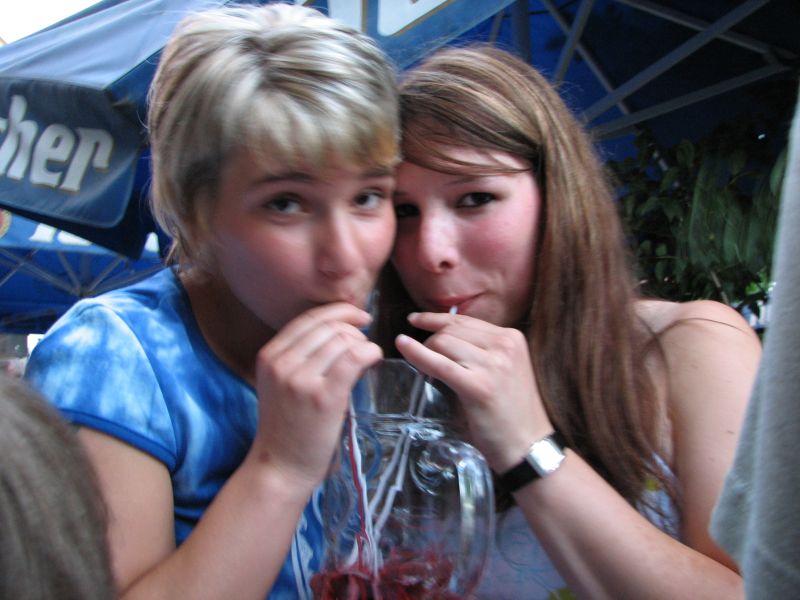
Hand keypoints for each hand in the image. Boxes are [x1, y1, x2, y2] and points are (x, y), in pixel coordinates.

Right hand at [250, 303, 382, 489]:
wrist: (280, 467)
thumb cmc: (287, 427)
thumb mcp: (281, 384)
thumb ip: (302, 357)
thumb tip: (344, 331)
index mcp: (269, 356)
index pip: (309, 319)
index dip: (339, 312)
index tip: (359, 317)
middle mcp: (282, 363)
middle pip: (329, 326)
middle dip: (354, 330)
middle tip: (365, 345)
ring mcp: (301, 379)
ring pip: (344, 340)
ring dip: (363, 344)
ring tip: (367, 359)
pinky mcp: (323, 396)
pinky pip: (355, 357)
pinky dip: (371, 353)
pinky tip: (374, 360)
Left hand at [396, 311, 552, 470]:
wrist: (528, 445)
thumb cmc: (512, 412)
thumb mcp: (504, 369)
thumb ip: (482, 351)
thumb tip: (442, 338)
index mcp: (512, 338)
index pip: (466, 320)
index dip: (437, 318)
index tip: (416, 319)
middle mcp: (505, 345)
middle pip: (452, 328)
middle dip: (430, 337)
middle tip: (416, 349)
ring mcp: (493, 365)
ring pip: (443, 342)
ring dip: (425, 350)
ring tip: (421, 364)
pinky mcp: (478, 385)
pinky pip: (438, 363)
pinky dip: (416, 354)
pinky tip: (402, 346)